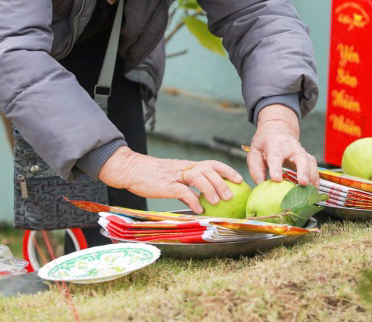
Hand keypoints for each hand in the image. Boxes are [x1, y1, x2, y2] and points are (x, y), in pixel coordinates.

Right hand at [98, 147, 242, 213]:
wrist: (132, 170)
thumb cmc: (152, 176)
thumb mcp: (172, 179)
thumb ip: (186, 188)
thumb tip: (198, 201)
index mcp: (188, 166)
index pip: (212, 164)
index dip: (227, 170)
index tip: (239, 179)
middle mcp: (184, 168)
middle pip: (209, 169)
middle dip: (222, 181)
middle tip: (231, 195)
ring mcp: (175, 175)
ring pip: (198, 177)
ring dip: (210, 189)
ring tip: (218, 201)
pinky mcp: (166, 184)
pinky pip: (182, 191)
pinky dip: (192, 199)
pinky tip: (198, 209)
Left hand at [247, 104, 318, 186]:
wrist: (278, 131)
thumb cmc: (265, 143)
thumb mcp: (254, 151)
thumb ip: (255, 168)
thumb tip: (261, 184)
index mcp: (275, 144)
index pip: (276, 156)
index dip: (276, 168)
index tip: (277, 179)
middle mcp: (291, 147)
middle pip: (301, 156)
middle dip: (303, 170)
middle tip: (303, 183)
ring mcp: (301, 152)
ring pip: (310, 162)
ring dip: (312, 177)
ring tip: (310, 191)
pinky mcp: (307, 158)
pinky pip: (314, 168)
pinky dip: (316, 180)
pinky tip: (314, 190)